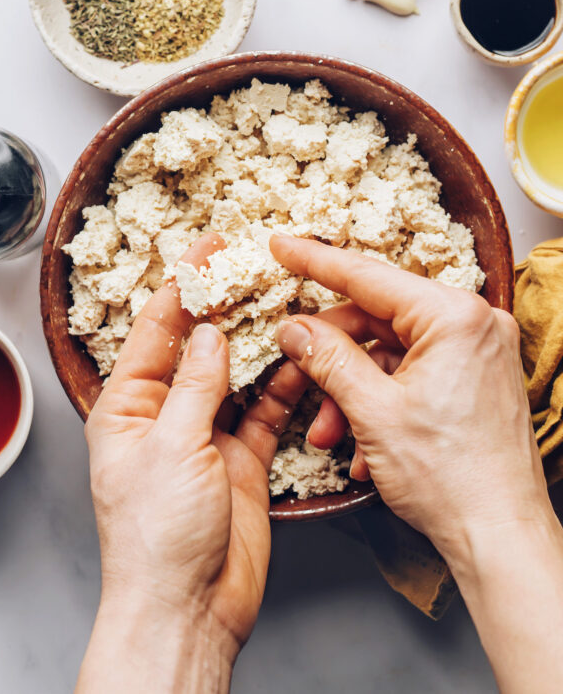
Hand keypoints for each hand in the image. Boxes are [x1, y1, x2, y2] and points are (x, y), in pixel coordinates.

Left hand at [76, 234, 295, 693]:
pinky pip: (267, 409)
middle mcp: (167, 414)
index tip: (209, 247)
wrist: (190, 609)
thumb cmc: (158, 537)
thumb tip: (208, 332)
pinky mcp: (243, 457)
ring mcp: (207, 434)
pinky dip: (285, 386)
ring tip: (289, 308)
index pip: (156, 329)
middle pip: (200, 345)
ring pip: (239, 374)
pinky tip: (304, 362)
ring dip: (263, 344)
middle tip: (257, 268)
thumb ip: (195, 384)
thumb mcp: (171, 446)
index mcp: (129, 406)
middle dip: (227, 307)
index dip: (183, 284)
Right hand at [269, 235, 562, 693]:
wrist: (501, 538)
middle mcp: (474, 325)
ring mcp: (478, 353)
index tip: (283, 245)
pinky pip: (414, 375)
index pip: (369, 277)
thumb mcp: (372, 412)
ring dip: (352, 390)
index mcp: (454, 317)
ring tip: (329, 432)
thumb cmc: (452, 479)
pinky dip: (381, 402)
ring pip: (391, 353)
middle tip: (295, 367)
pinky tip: (361, 444)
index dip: (316, 262)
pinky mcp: (475, 379)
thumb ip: (329, 358)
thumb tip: (295, 329)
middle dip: (333, 355)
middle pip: (378, 318)